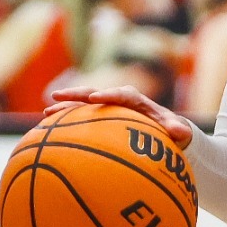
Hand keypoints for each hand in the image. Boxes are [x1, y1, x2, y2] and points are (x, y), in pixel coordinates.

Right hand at [44, 86, 193, 146]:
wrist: (163, 132)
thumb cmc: (170, 131)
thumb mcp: (176, 131)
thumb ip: (177, 129)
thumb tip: (181, 133)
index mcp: (135, 100)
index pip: (121, 94)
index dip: (108, 94)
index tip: (95, 98)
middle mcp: (118, 99)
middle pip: (94, 93)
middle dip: (76, 95)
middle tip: (57, 96)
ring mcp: (107, 108)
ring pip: (83, 105)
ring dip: (65, 108)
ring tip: (45, 112)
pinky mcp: (101, 118)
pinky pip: (82, 119)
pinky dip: (67, 123)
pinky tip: (49, 131)